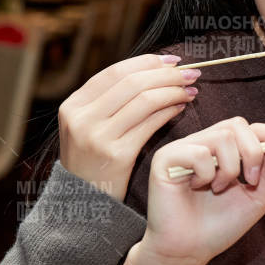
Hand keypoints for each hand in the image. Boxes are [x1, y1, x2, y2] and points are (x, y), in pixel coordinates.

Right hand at [59, 53, 197, 197]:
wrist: (84, 203)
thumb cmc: (94, 161)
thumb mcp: (89, 127)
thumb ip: (110, 101)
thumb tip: (152, 69)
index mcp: (73, 105)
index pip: (115, 72)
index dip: (147, 62)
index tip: (172, 61)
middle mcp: (82, 118)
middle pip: (132, 82)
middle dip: (166, 74)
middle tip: (190, 73)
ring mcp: (97, 137)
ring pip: (144, 100)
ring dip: (173, 91)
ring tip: (190, 90)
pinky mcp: (116, 155)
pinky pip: (150, 124)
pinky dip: (169, 111)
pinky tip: (181, 108)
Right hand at [139, 117, 264, 264]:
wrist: (189, 251)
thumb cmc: (219, 227)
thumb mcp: (255, 199)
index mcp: (223, 152)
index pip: (250, 129)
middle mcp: (203, 144)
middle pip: (237, 125)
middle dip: (253, 152)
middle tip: (251, 180)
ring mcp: (184, 149)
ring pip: (221, 137)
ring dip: (229, 168)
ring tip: (218, 189)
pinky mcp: (165, 158)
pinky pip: (198, 152)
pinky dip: (206, 173)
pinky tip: (196, 187)